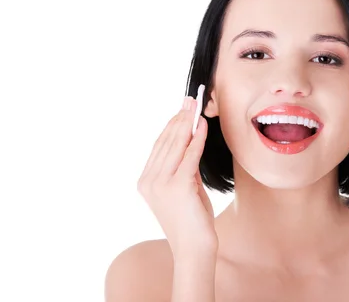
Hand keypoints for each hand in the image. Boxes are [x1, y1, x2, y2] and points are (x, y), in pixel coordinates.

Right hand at [138, 96, 216, 258]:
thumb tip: (190, 141)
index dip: (171, 125)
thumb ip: (183, 167)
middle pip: (166, 141)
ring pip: (176, 145)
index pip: (159, 146)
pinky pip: (189, 156)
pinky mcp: (177, 186)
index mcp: (145, 182)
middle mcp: (149, 181)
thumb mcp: (184, 189)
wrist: (193, 248)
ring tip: (195, 107)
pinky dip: (197, 139)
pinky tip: (202, 126)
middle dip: (179, 118)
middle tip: (189, 100)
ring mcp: (161, 184)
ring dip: (187, 123)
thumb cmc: (191, 220)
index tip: (181, 109)